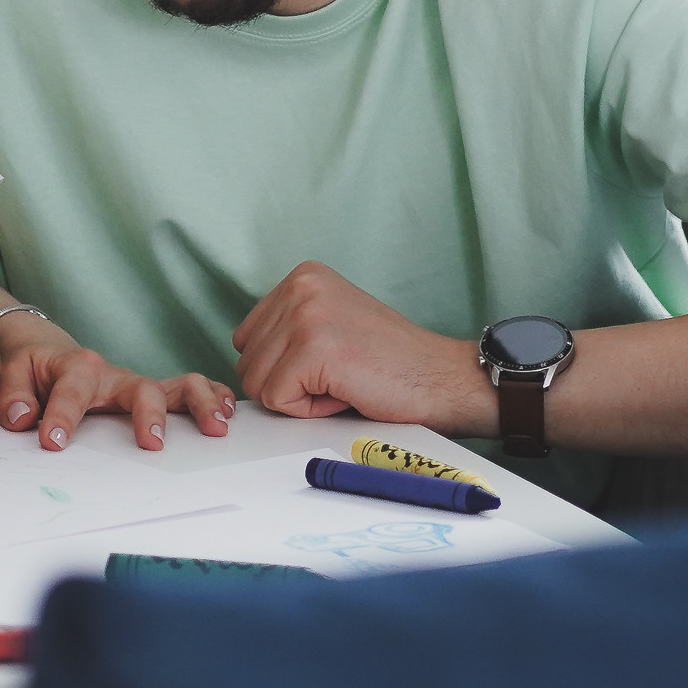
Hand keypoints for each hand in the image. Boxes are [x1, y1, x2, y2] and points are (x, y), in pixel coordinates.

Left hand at [0, 311, 231, 451]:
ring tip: (216, 428)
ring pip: (178, 385)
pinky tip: (228, 412)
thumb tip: (22, 418)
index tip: (52, 443)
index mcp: (76, 367)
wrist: (48, 354)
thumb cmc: (33, 369)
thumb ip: (13, 394)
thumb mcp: (12, 372)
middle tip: (152, 445)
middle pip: (140, 386)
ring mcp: (137, 385)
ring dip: (199, 404)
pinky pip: (190, 390)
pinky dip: (213, 396)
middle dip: (148, 415)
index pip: (71, 391)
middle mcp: (113, 374)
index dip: (61, 417)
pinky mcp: (153, 394)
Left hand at [231, 261, 485, 429]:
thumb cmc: (392, 365)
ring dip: (299, 398)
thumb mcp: (330, 325)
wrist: (444, 380)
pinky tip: (347, 392)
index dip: (284, 367)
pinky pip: (278, 399)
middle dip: (287, 383)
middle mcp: (300, 285)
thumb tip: (243, 359)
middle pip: (246, 360)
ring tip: (343, 382)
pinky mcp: (314, 348)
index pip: (247, 338)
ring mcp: (306, 314)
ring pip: (257, 382)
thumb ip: (287, 331)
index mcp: (302, 276)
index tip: (329, 363)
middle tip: (340, 376)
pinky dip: (310, 411)